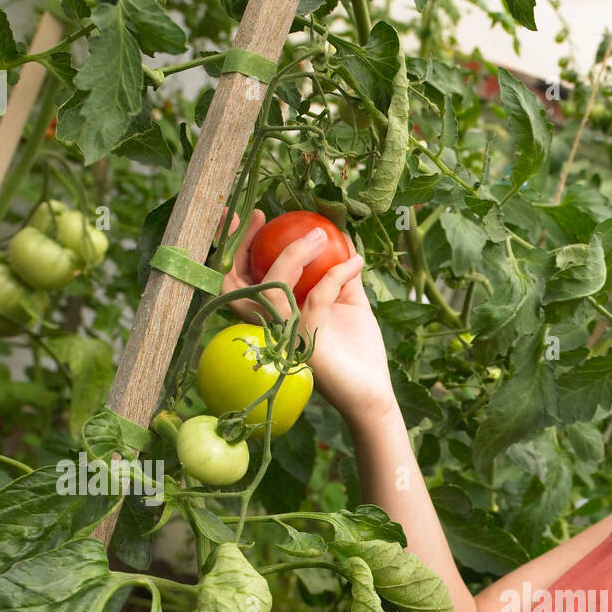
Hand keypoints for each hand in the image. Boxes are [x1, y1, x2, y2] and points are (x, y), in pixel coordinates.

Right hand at [215, 209, 397, 427]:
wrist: (373, 394)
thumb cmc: (358, 353)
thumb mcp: (348, 303)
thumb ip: (339, 273)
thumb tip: (341, 237)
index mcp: (276, 316)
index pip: (243, 279)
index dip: (239, 247)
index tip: (258, 217)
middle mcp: (272, 327)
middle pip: (237, 283)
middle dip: (242, 246)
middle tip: (264, 218)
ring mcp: (286, 337)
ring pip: (272, 287)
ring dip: (295, 254)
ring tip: (321, 235)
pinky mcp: (307, 344)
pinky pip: (316, 298)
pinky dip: (336, 275)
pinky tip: (357, 262)